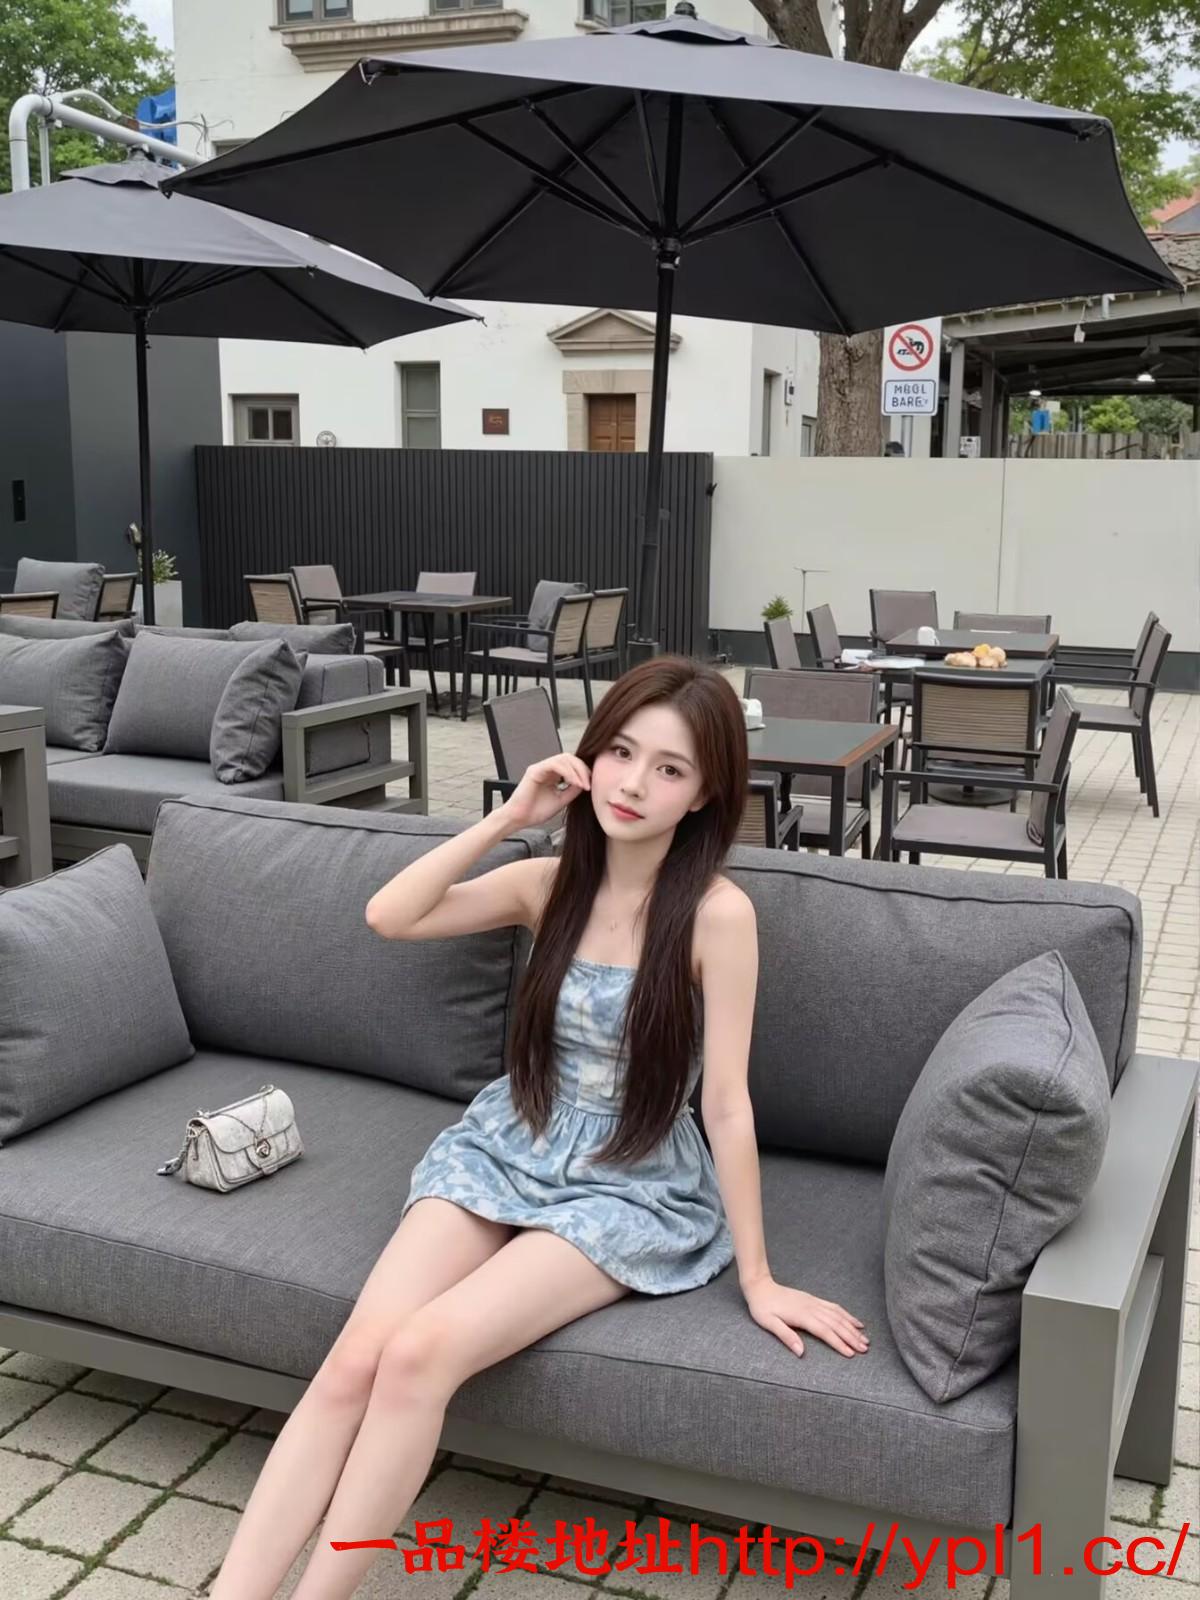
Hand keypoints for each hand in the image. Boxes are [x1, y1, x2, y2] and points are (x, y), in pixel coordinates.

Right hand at [501, 752, 591, 830]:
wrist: (519, 819)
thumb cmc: (536, 811)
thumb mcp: (561, 800)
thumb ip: (572, 790)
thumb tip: (586, 782)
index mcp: (552, 774)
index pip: (571, 764)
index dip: (583, 771)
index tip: (591, 785)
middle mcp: (546, 768)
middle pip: (570, 758)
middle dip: (583, 769)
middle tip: (590, 784)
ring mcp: (540, 768)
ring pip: (564, 758)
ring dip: (577, 770)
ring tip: (584, 785)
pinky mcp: (535, 770)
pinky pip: (555, 764)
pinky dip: (568, 772)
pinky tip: (575, 783)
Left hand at [744, 1277, 869, 1358]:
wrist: (760, 1287)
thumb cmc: (762, 1308)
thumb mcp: (769, 1323)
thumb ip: (786, 1336)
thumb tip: (801, 1352)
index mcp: (802, 1316)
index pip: (825, 1331)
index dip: (838, 1343)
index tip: (851, 1353)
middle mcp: (811, 1308)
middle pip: (836, 1324)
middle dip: (851, 1337)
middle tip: (865, 1349)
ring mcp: (814, 1302)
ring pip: (838, 1315)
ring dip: (852, 1327)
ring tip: (865, 1338)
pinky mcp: (814, 1299)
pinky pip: (834, 1307)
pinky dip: (847, 1315)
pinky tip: (855, 1321)